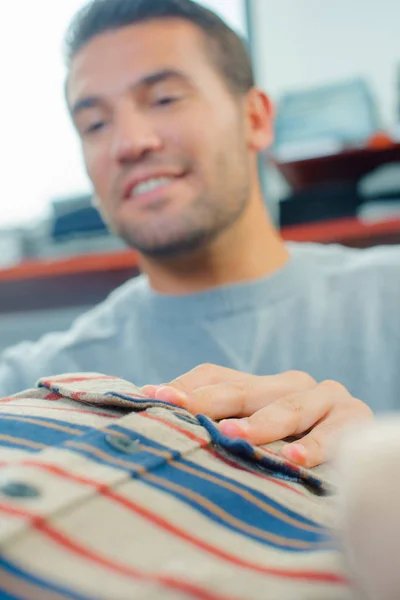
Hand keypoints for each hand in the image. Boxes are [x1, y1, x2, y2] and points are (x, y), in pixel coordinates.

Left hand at [141, 365, 372, 467]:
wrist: (359, 444)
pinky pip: (330, 434)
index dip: (184, 387)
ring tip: (230, 434)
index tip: (149, 397)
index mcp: (261, 385)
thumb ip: (219, 425)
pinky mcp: (352, 418)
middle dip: (206, 401)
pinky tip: (292, 458)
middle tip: (174, 408)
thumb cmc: (296, 442)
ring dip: (259, 423)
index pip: (215, 377)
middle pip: (243, 390)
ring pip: (288, 408)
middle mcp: (288, 384)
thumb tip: (157, 423)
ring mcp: (322, 398)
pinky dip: (312, 446)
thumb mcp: (257, 431)